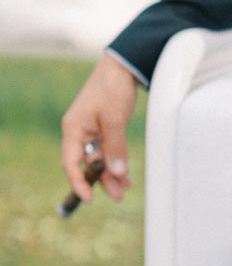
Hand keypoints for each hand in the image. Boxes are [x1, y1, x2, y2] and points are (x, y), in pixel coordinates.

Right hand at [61, 53, 138, 203]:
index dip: (79, 182)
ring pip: (100, 159)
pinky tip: (126, 176)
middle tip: (118, 196)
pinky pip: (108, 151)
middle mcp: (80, 132)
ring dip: (112, 174)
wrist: (122, 67)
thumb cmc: (112, 88)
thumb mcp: (114, 119)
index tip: (89, 198)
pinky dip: (117, 162)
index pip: (70, 163)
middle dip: (102, 181)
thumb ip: (115, 147)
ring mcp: (92, 131)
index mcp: (74, 129)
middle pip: (87, 164)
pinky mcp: (104, 128)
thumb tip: (117, 174)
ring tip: (125, 190)